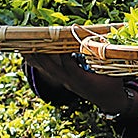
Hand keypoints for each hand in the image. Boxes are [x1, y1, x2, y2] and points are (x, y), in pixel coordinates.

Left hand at [23, 54, 137, 115]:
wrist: (109, 101)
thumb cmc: (112, 84)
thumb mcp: (113, 71)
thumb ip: (105, 56)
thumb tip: (102, 37)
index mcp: (82, 80)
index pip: (68, 66)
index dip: (61, 55)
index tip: (55, 43)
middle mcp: (70, 82)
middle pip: (52, 68)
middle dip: (42, 55)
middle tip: (31, 43)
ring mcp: (65, 83)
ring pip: (48, 70)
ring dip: (37, 59)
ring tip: (25, 47)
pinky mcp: (64, 82)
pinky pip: (49, 72)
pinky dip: (39, 62)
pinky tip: (31, 54)